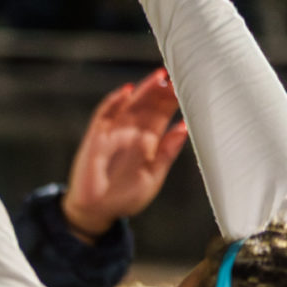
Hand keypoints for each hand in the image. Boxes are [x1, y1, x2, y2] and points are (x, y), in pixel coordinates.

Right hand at [61, 68, 187, 238]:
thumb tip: (184, 128)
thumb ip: (167, 153)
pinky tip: (126, 91)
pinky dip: (113, 102)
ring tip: (160, 77)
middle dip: (162, 90)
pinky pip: (103, 114)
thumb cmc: (124, 197)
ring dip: (144, 90)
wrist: (96, 212)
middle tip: (178, 74)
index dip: (175, 99)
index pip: (163, 114)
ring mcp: (112, 133)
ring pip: (130, 105)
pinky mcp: (95, 138)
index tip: (191, 85)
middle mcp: (131, 133)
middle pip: (148, 105)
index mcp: (148, 142)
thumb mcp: (153, 176)